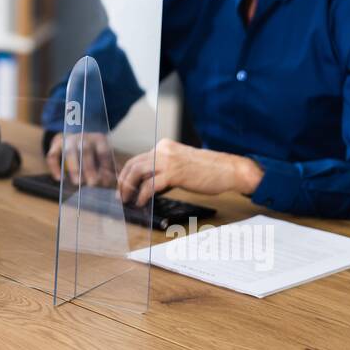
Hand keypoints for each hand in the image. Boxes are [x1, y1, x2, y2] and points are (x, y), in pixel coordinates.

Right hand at [46, 131, 114, 186]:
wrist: (74, 131)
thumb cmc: (93, 150)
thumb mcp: (104, 154)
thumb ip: (111, 167)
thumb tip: (119, 182)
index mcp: (99, 139)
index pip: (103, 151)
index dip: (105, 166)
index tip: (106, 182)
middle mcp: (84, 137)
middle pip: (86, 150)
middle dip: (89, 168)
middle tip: (92, 184)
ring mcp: (69, 139)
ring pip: (70, 151)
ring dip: (74, 168)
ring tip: (78, 183)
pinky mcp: (57, 144)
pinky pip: (52, 155)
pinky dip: (54, 167)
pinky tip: (59, 179)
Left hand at [117, 138, 263, 205]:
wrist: (229, 169)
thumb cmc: (208, 170)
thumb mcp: (181, 163)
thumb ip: (164, 168)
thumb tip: (148, 184)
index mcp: (164, 146)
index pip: (138, 158)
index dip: (127, 174)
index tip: (123, 186)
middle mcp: (163, 150)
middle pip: (133, 164)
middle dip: (123, 181)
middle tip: (120, 196)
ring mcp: (168, 160)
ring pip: (138, 172)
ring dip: (128, 187)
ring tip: (127, 200)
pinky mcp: (175, 173)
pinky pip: (150, 184)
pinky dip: (142, 195)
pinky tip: (142, 202)